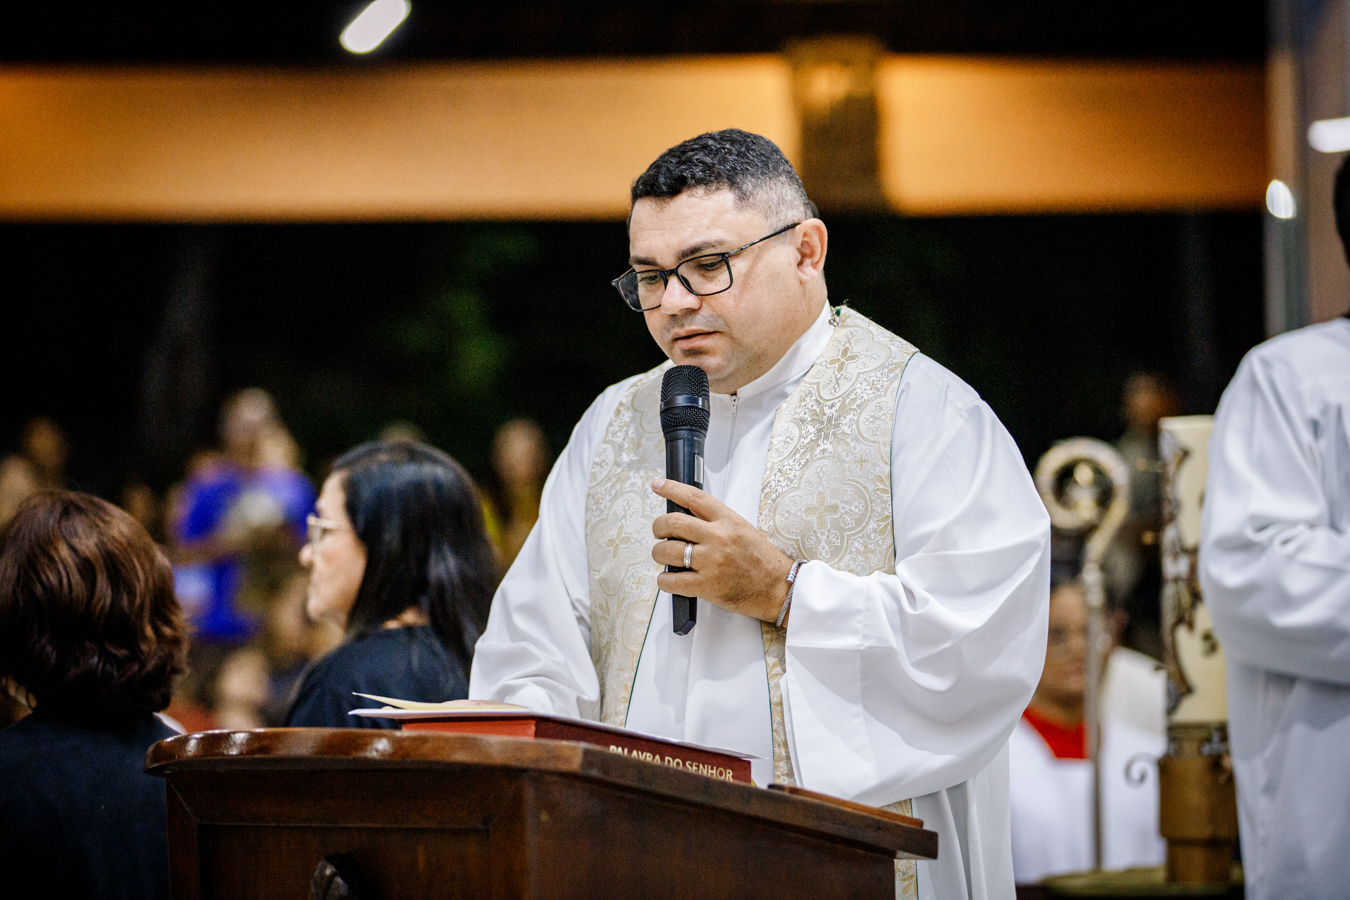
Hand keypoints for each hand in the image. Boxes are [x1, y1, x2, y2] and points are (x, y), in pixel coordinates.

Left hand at [650, 478, 794, 622]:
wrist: (778, 587)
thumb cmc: (762, 561)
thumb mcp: (742, 529)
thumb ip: (715, 521)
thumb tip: (687, 514)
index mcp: (728, 521)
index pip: (694, 497)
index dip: (671, 489)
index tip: (659, 486)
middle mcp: (718, 538)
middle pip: (673, 523)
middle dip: (659, 527)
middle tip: (659, 532)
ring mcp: (711, 562)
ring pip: (667, 551)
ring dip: (659, 554)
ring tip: (664, 557)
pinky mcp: (707, 586)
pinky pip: (672, 581)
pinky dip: (665, 580)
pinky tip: (669, 578)